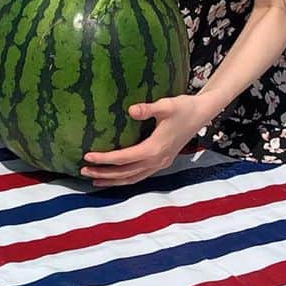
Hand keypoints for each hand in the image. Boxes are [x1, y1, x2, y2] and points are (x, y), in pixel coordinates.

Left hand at [81, 95, 208, 185]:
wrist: (202, 113)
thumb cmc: (183, 107)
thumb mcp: (166, 105)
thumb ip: (148, 108)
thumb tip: (130, 110)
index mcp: (154, 149)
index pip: (123, 158)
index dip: (104, 159)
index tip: (87, 157)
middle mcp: (156, 161)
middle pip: (124, 173)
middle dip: (103, 174)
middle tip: (83, 171)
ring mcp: (160, 164)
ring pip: (132, 178)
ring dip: (113, 180)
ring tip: (94, 181)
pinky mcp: (162, 162)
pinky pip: (140, 176)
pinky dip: (125, 179)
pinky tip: (116, 178)